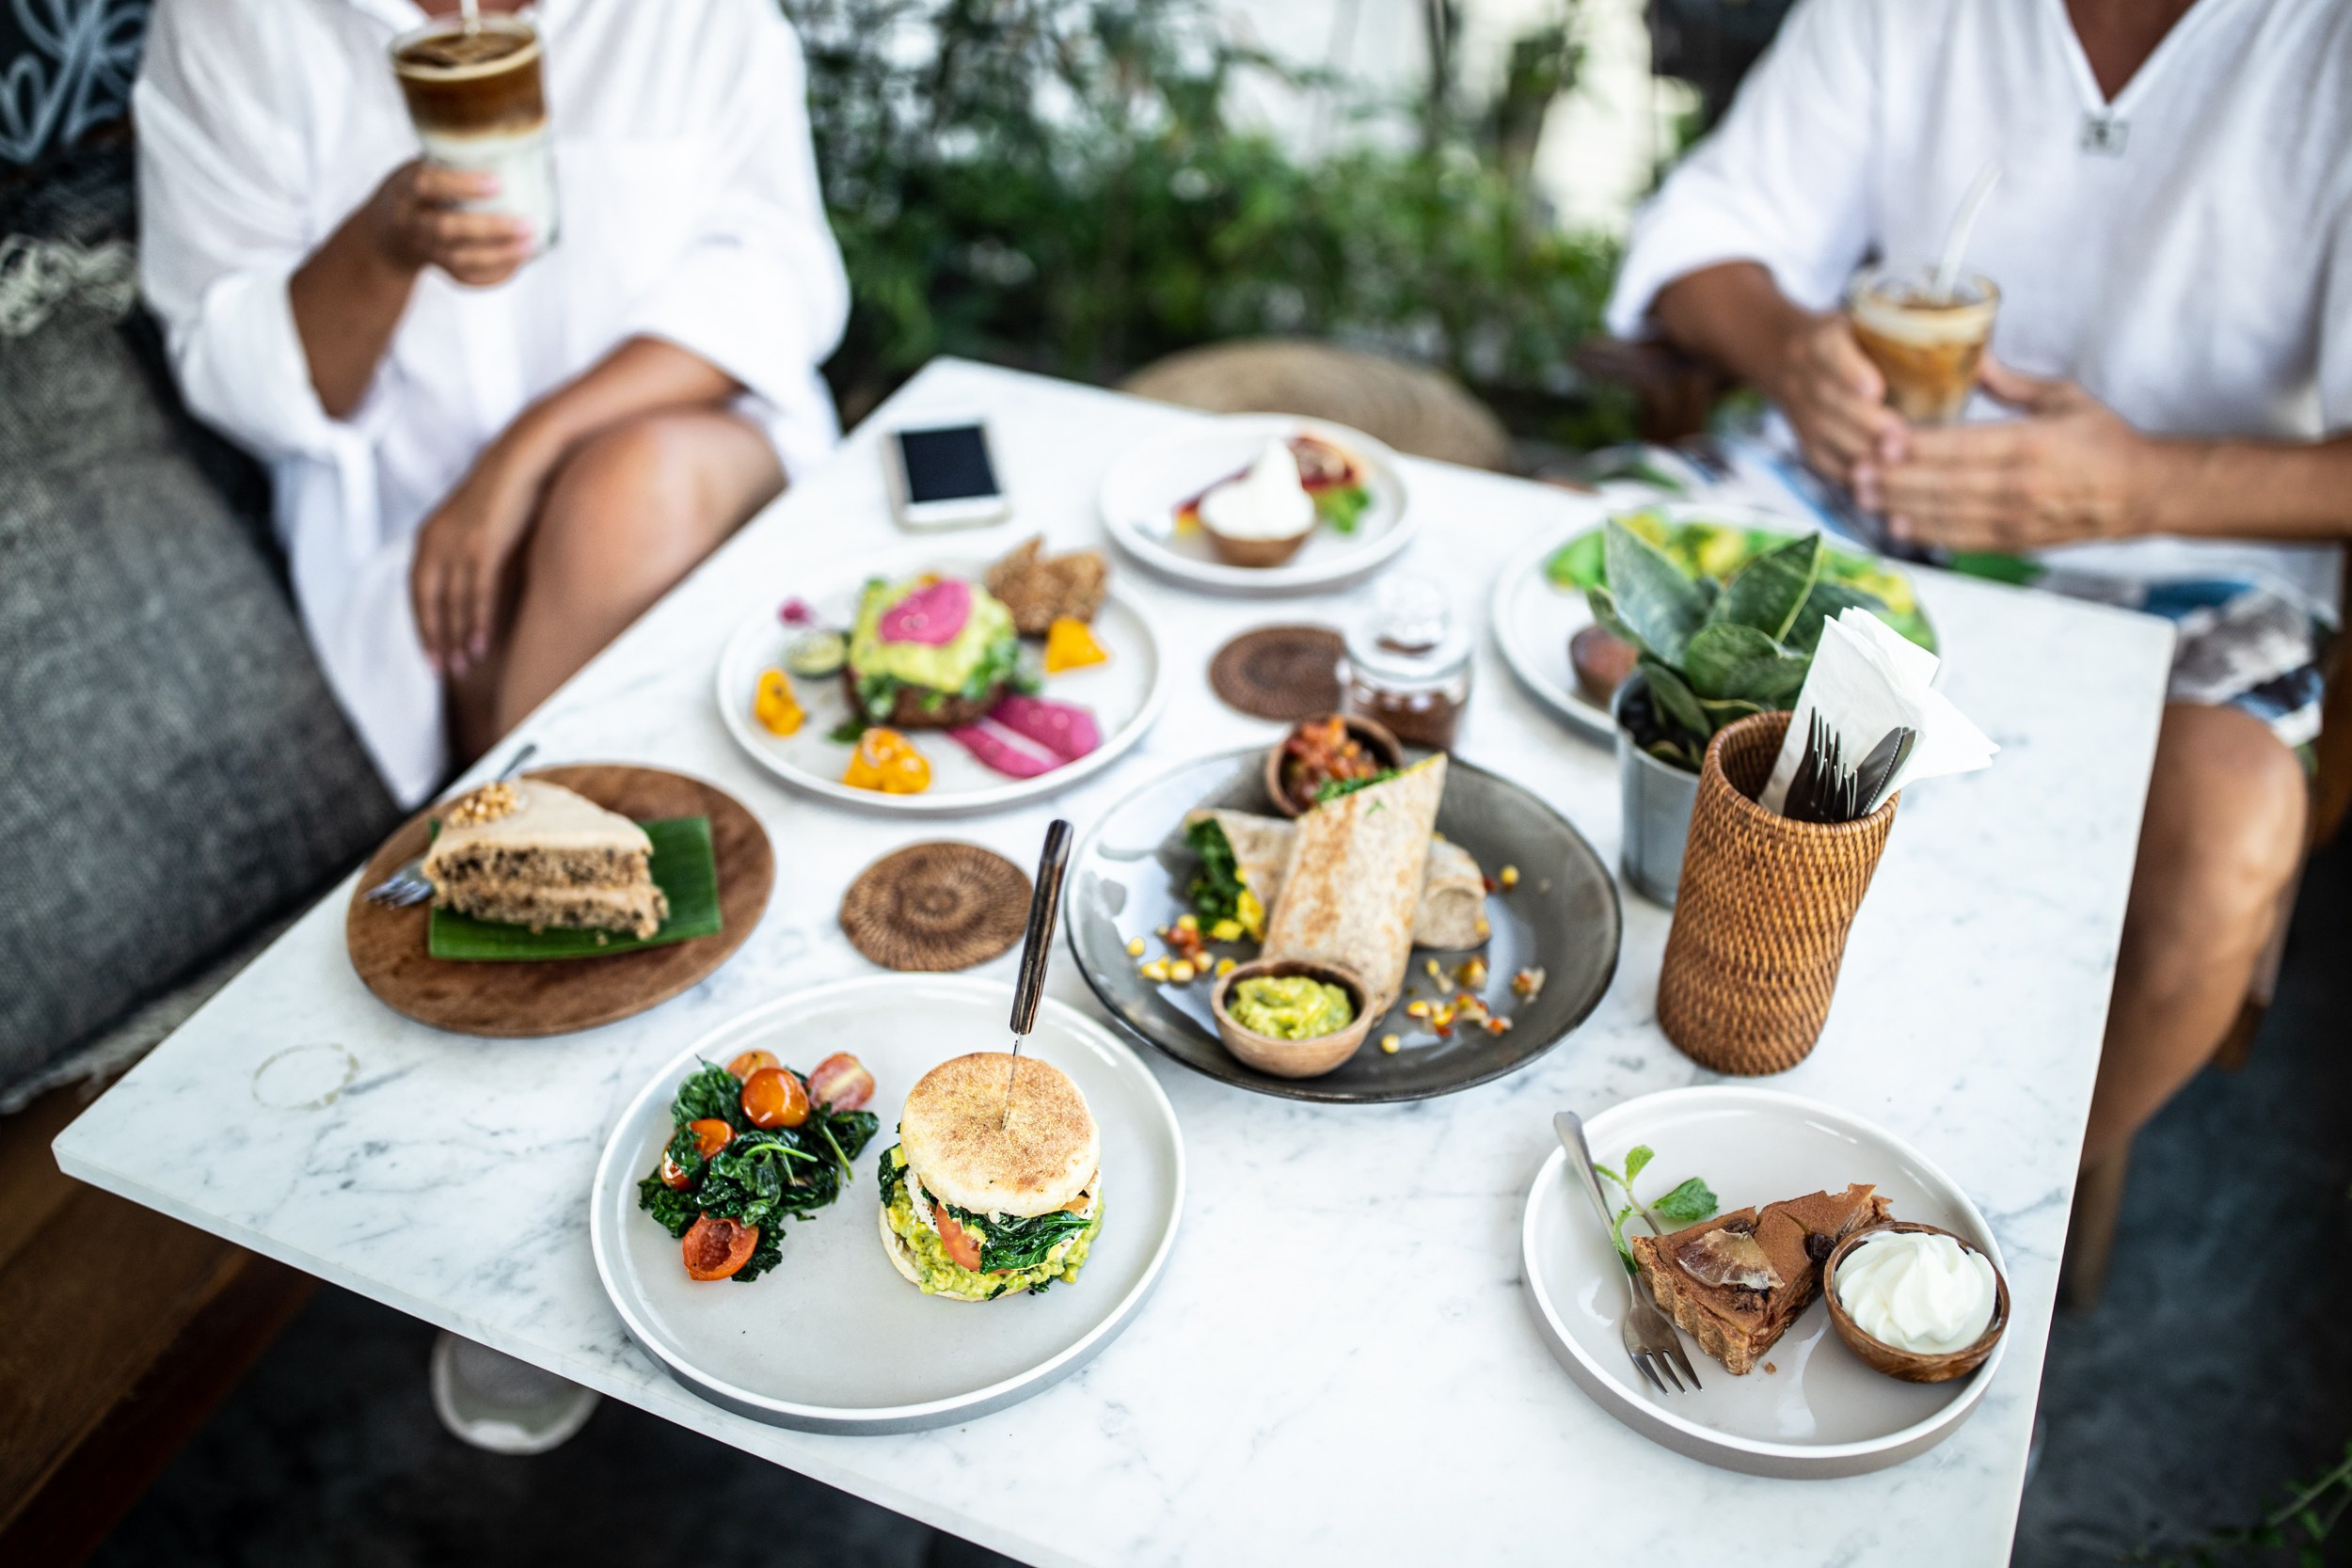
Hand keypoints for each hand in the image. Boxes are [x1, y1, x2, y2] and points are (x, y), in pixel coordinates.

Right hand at [364, 159, 534, 287]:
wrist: (385, 235)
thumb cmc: (418, 190)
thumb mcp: (421, 167)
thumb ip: (455, 159)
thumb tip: (525, 147)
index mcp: (405, 189)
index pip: (426, 184)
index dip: (460, 184)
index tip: (498, 182)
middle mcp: (410, 221)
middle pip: (446, 228)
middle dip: (489, 227)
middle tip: (527, 223)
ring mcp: (424, 248)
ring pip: (460, 258)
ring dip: (500, 254)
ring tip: (531, 243)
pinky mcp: (438, 268)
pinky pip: (467, 277)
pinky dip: (496, 272)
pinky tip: (520, 261)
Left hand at [409, 431, 553, 676]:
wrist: (525, 456)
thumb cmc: (508, 489)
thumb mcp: (478, 521)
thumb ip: (468, 549)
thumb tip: (475, 581)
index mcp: (429, 535)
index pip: (417, 590)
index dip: (422, 623)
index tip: (429, 652)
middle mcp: (435, 540)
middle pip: (428, 601)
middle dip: (433, 637)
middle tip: (440, 669)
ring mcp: (458, 543)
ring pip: (453, 602)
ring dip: (457, 637)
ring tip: (463, 666)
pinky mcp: (483, 545)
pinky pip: (476, 593)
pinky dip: (476, 622)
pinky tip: (480, 644)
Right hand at [1767, 310, 1904, 484]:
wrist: (1782, 352)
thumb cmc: (1849, 337)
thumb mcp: (1870, 322)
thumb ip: (1917, 337)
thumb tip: (1985, 364)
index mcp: (1822, 335)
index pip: (1830, 351)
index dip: (1850, 372)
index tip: (1875, 389)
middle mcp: (1802, 370)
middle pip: (1827, 399)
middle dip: (1863, 421)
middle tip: (1899, 437)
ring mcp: (1796, 405)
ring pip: (1822, 432)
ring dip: (1858, 450)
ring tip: (1895, 462)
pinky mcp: (1801, 436)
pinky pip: (1820, 458)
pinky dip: (1847, 472)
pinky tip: (1876, 480)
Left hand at [1858, 360, 2154, 551]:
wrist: (2142, 494)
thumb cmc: (2104, 439)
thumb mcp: (2063, 398)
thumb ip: (2011, 383)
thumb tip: (1970, 354)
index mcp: (2031, 444)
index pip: (1961, 446)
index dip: (1917, 447)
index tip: (1882, 440)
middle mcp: (2019, 486)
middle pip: (1943, 484)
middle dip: (1894, 478)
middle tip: (1854, 469)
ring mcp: (2016, 519)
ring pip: (1945, 515)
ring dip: (1899, 505)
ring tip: (1862, 495)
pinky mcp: (2015, 542)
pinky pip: (1962, 539)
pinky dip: (1927, 533)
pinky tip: (1896, 524)